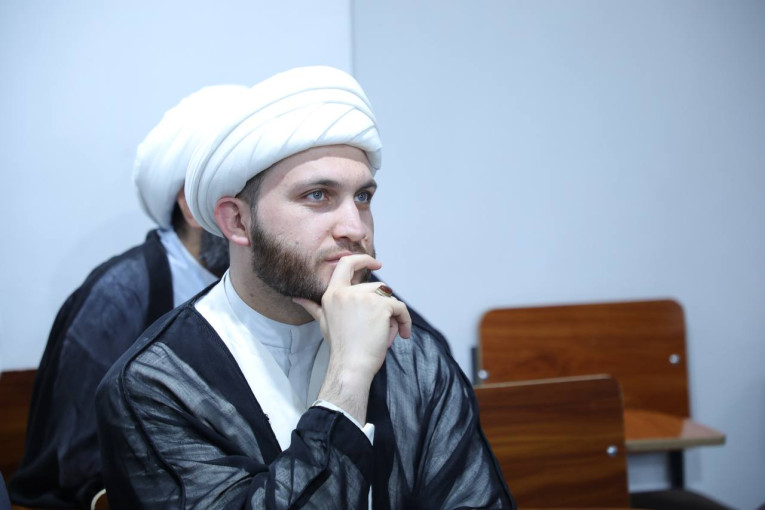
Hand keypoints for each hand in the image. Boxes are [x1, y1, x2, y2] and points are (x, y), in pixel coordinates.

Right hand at [293, 254, 411, 421]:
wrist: (351, 365)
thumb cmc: (340, 347)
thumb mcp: (323, 322)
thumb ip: (313, 307)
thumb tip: (297, 298)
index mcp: (333, 294)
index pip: (346, 264)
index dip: (363, 259)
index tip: (376, 263)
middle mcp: (347, 292)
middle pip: (376, 288)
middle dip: (382, 307)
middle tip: (377, 330)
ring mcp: (365, 297)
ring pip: (389, 299)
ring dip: (392, 317)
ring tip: (384, 335)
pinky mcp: (381, 306)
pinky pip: (400, 308)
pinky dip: (405, 320)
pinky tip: (403, 333)